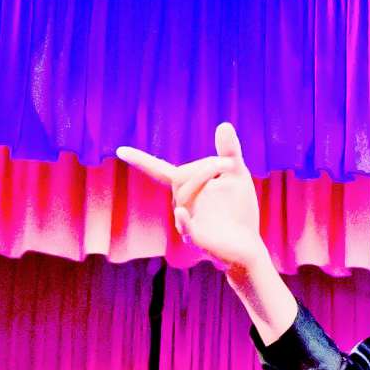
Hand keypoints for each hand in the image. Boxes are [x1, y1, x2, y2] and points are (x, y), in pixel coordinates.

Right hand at [119, 122, 268, 274]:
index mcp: (185, 188)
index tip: (120, 150)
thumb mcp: (236, 175)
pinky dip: (183, 220)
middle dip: (206, 164)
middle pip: (180, 177)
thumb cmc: (239, 210)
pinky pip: (187, 229)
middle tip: (231, 162)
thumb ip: (229, 151)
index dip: (141, 160)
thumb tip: (223, 124)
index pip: (158, 170)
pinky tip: (181, 212)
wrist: (248, 246)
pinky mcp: (198, 240)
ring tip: (231, 170)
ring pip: (185, 195)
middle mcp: (179, 205)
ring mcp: (185, 223)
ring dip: (208, 177)